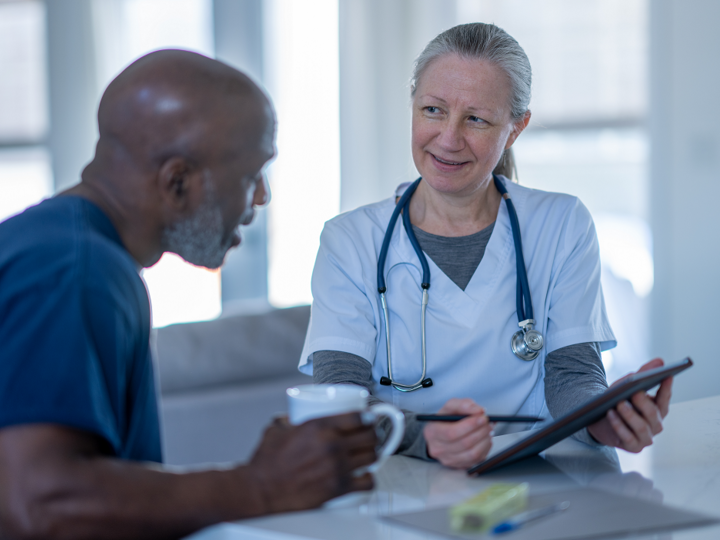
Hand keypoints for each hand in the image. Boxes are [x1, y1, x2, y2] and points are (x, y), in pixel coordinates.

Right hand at [246, 412, 376, 512]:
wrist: (261, 489)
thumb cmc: (267, 463)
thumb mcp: (277, 429)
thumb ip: (290, 419)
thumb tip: (294, 417)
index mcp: (319, 426)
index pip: (358, 416)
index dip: (368, 416)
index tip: (369, 418)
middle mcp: (332, 445)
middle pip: (370, 435)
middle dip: (373, 434)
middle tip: (370, 435)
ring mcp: (337, 466)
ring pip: (372, 456)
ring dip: (373, 454)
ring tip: (368, 454)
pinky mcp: (339, 487)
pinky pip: (367, 481)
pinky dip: (369, 478)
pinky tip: (363, 475)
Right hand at [423, 398, 492, 468]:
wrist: (440, 434)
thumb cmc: (446, 420)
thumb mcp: (451, 407)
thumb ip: (463, 404)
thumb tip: (479, 410)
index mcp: (432, 432)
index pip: (452, 432)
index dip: (470, 425)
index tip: (483, 417)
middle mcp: (438, 449)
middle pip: (464, 444)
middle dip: (481, 431)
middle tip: (489, 422)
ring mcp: (448, 460)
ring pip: (473, 454)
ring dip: (485, 440)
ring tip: (489, 430)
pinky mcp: (459, 466)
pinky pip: (477, 460)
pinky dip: (485, 448)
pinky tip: (485, 439)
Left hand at [587, 358, 671, 451]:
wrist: (598, 421)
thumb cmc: (616, 401)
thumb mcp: (626, 385)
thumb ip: (642, 373)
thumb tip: (659, 361)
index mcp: (657, 409)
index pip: (665, 398)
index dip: (666, 388)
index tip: (667, 376)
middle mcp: (655, 424)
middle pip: (653, 414)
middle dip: (644, 403)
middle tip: (635, 393)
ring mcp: (645, 437)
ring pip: (642, 428)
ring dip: (630, 415)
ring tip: (619, 404)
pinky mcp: (634, 447)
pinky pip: (628, 438)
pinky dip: (619, 426)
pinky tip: (611, 415)